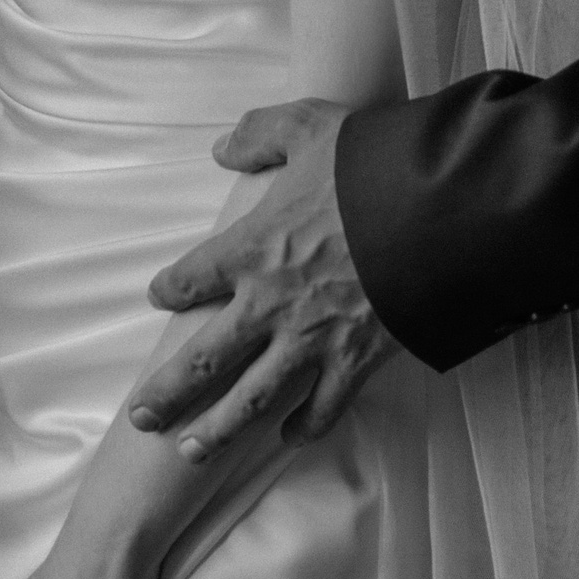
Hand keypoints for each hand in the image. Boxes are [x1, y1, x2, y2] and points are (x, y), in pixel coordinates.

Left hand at [129, 101, 397, 457]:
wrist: (438, 210)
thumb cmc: (371, 165)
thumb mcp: (309, 127)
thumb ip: (261, 134)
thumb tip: (223, 148)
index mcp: (252, 248)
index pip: (193, 278)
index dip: (170, 290)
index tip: (160, 298)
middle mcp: (270, 304)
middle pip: (204, 360)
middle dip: (168, 393)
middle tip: (140, 418)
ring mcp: (312, 340)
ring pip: (252, 399)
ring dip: (217, 430)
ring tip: (190, 451)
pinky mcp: (356, 362)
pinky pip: (323, 408)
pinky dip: (304, 427)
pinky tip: (288, 437)